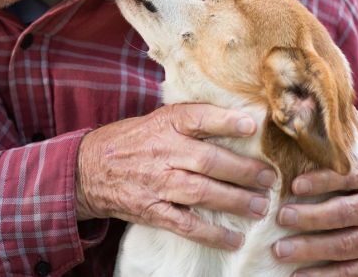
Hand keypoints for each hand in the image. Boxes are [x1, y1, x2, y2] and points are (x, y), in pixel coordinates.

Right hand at [75, 103, 275, 248]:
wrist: (89, 168)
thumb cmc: (131, 139)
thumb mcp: (156, 118)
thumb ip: (188, 120)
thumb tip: (235, 119)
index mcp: (165, 123)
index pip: (198, 118)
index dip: (226, 121)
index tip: (252, 126)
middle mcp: (162, 151)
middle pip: (208, 161)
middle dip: (242, 171)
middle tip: (269, 178)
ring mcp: (156, 182)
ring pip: (201, 193)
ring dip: (234, 202)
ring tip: (260, 207)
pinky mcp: (151, 210)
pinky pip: (185, 224)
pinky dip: (211, 234)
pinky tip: (234, 239)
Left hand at [273, 116, 357, 275]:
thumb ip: (348, 126)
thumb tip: (316, 94)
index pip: (348, 177)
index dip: (322, 181)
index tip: (295, 185)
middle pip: (345, 213)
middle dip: (311, 217)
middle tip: (280, 217)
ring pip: (346, 245)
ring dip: (311, 249)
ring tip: (280, 249)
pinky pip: (354, 272)